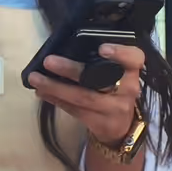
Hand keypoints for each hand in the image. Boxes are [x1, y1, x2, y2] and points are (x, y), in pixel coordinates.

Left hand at [27, 42, 144, 151]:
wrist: (120, 126)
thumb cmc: (115, 89)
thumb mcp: (117, 73)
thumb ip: (101, 60)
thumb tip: (64, 45)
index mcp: (132, 71)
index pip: (135, 58)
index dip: (120, 53)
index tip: (102, 48)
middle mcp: (127, 89)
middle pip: (100, 79)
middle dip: (71, 70)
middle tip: (48, 61)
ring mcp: (114, 108)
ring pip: (83, 98)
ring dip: (56, 87)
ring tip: (36, 78)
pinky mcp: (100, 123)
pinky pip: (75, 110)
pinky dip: (56, 100)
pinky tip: (41, 92)